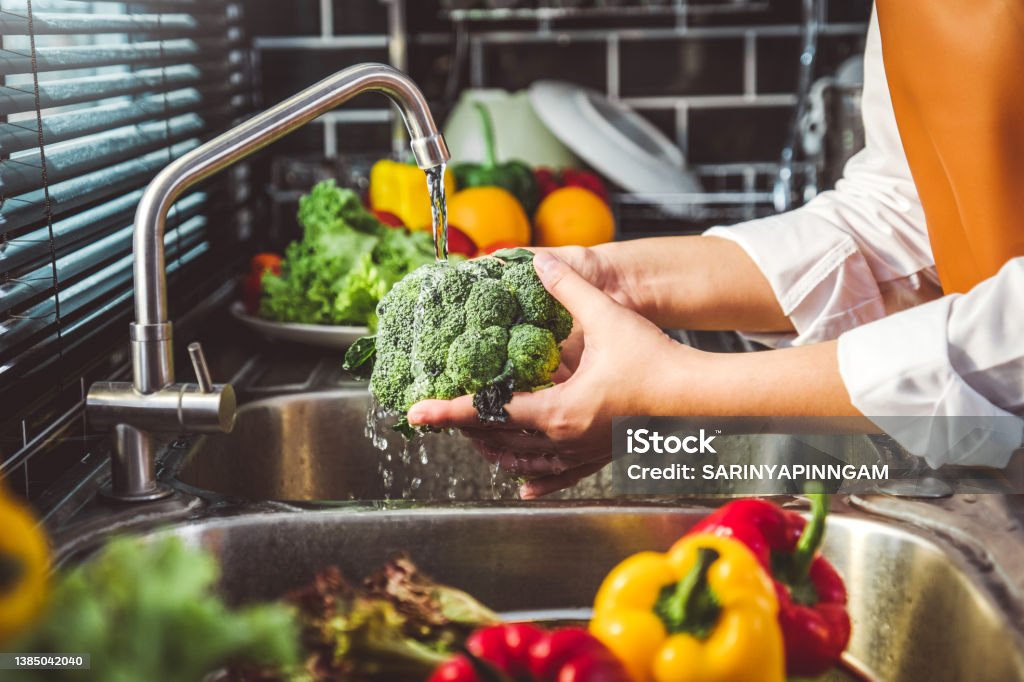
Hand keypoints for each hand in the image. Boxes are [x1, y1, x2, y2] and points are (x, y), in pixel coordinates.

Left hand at [407, 251, 692, 497]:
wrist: (700, 400)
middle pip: (499, 440)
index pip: (487, 411)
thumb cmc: (656, 363)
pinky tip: (526, 486)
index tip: (416, 414)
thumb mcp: (606, 319)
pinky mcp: (600, 456)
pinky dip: (537, 480)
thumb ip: (569, 290)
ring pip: (524, 462)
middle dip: (467, 429)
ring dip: (496, 451)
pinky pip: (560, 476)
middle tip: (443, 416)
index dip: (447, 411)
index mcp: (556, 410)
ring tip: (476, 441)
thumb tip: (541, 262)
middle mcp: (563, 438)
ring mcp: (581, 452)